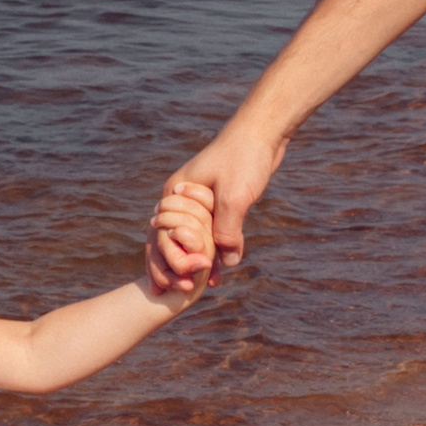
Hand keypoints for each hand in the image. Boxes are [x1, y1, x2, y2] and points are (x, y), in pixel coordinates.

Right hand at [150, 127, 283, 289]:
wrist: (262, 132)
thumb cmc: (243, 158)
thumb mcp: (233, 197)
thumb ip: (227, 231)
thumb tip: (228, 263)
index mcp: (175, 193)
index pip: (162, 235)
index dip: (167, 262)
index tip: (175, 285)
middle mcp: (181, 198)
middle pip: (171, 239)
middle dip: (174, 266)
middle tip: (178, 293)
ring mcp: (198, 201)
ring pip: (191, 238)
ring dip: (196, 261)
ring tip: (200, 287)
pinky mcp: (216, 203)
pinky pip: (209, 232)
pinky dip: (212, 250)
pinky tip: (220, 269)